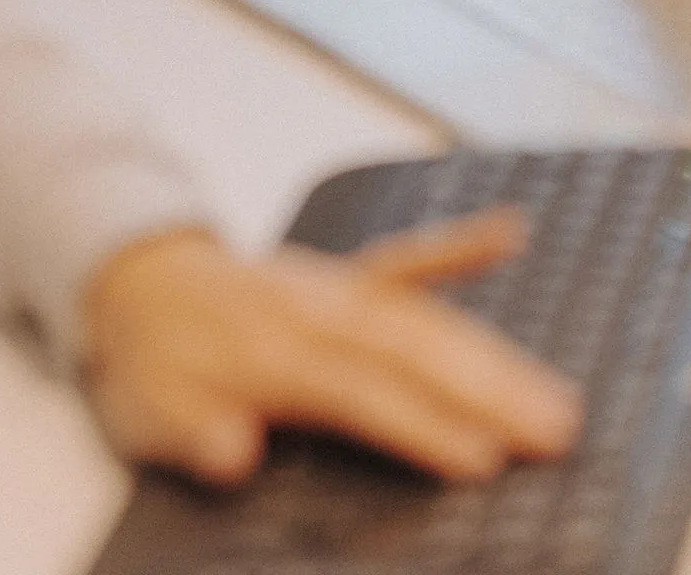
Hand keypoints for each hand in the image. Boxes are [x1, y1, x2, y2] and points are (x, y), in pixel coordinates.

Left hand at [82, 221, 581, 488]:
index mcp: (271, 353)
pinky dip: (457, 245)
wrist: (133, 278)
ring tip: (557, 396)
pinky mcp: (345, 273)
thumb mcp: (147, 414)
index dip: (422, 427)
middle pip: (414, 350)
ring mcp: (335, 286)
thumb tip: (234, 451)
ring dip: (495, 353)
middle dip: (489, 390)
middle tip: (556, 429)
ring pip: (427, 317)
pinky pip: (407, 256)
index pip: (363, 394)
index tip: (482, 459)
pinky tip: (510, 232)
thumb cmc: (149, 364)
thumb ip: (193, 432)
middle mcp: (316, 311)